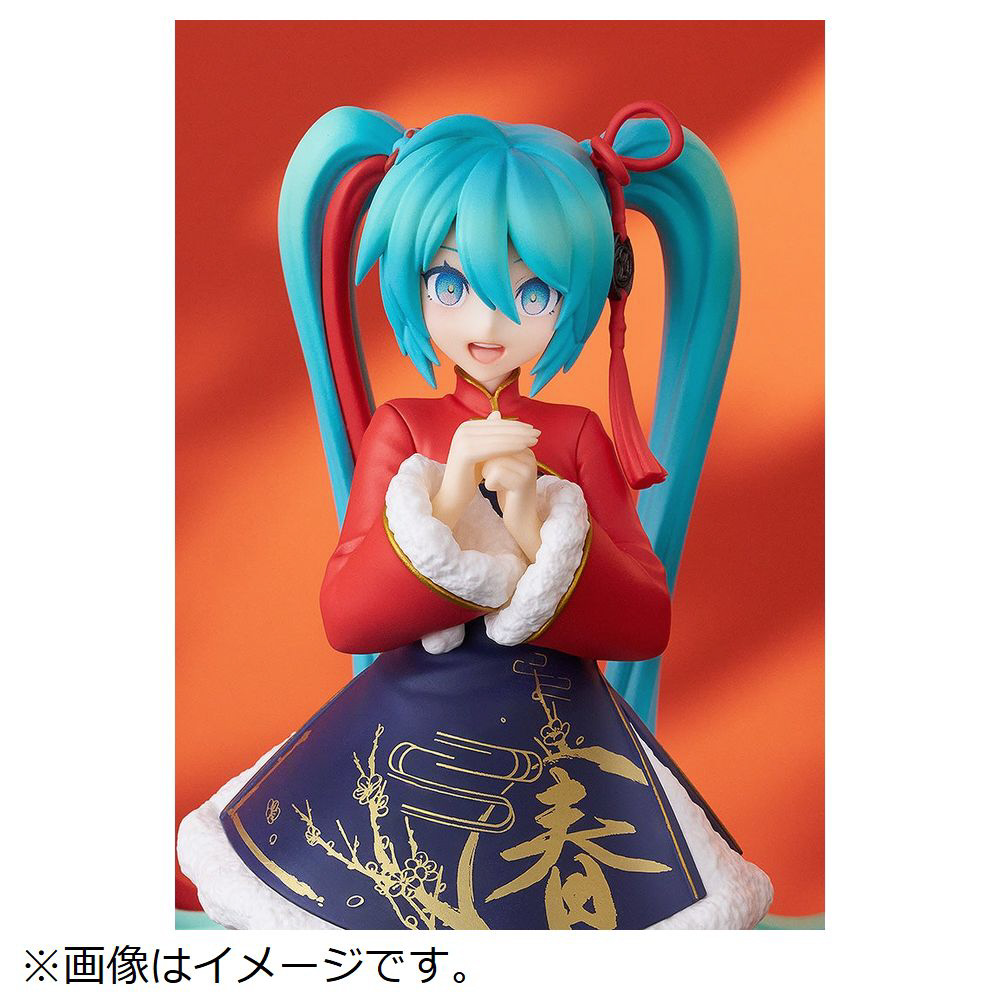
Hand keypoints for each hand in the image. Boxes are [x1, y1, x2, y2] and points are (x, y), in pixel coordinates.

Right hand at [431, 411, 539, 527]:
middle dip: (520, 430)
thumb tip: (497, 414)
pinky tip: (524, 448)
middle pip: (498, 428)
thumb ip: (490, 435)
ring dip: (519, 437)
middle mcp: (462, 430)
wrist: (454, 496)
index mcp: (466, 427)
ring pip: (498, 437)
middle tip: (539, 433)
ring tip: (535, 440)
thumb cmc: (470, 475)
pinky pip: (493, 448)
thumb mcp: (482, 451)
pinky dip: (510, 446)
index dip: (516, 425)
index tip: (533, 429)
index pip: (497, 423)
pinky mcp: (465, 452)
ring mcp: (462, 440)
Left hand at [482, 449, 541, 561]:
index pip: (495, 440)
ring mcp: (527, 467)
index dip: (487, 457)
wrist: (520, 519)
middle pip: (493, 448)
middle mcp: (528, 454)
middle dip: (487, 465)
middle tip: (497, 479)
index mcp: (524, 448)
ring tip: (500, 484)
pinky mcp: (523, 480)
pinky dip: (491, 484)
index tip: (495, 471)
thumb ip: (495, 446)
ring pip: (492, 461)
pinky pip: (495, 473)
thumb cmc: (507, 492)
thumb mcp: (500, 465)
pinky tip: (501, 491)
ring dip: (488, 475)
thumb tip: (488, 421)